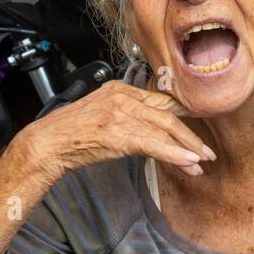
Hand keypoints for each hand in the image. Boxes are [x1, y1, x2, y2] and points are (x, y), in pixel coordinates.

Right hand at [18, 81, 215, 181]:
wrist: (47, 143)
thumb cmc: (70, 132)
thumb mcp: (101, 114)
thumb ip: (126, 114)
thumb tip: (152, 128)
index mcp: (120, 89)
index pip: (160, 101)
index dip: (183, 115)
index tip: (199, 127)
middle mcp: (123, 97)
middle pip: (167, 115)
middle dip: (190, 136)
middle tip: (206, 151)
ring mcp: (121, 114)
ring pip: (165, 129)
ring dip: (187, 149)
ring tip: (201, 162)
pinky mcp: (118, 134)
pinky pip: (154, 144)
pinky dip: (174, 155)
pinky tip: (187, 163)